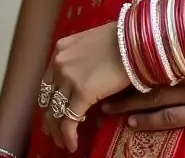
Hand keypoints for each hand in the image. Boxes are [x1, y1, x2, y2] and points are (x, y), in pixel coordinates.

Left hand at [38, 21, 130, 152]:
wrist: (136, 40)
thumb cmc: (121, 38)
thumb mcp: (91, 42)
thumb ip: (78, 58)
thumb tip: (81, 78)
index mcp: (60, 49)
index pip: (48, 83)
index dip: (50, 101)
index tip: (55, 112)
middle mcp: (59, 63)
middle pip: (47, 100)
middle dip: (50, 119)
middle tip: (55, 132)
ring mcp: (69, 79)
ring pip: (55, 113)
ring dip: (58, 132)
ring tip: (63, 143)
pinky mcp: (82, 94)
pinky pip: (69, 122)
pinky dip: (69, 137)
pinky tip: (73, 145)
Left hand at [101, 57, 184, 130]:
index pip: (158, 52)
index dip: (136, 58)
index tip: (118, 59)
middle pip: (148, 74)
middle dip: (123, 82)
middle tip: (101, 86)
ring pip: (152, 97)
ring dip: (128, 103)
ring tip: (107, 108)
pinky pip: (169, 117)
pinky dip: (148, 121)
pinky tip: (132, 124)